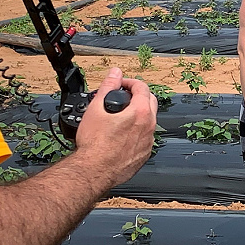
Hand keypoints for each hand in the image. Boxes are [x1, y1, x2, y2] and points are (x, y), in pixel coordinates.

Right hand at [74, 68, 157, 187]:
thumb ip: (108, 87)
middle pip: (150, 102)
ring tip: (120, 116)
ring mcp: (149, 142)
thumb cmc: (94, 145)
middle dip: (138, 95)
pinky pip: (145, 137)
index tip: (120, 84)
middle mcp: (149, 127)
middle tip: (122, 97)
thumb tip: (115, 73)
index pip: (142, 87)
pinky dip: (137, 131)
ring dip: (138, 114)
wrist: (94, 171)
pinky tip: (122, 134)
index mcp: (141, 113)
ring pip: (149, 121)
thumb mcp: (96, 109)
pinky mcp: (144, 154)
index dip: (129, 82)